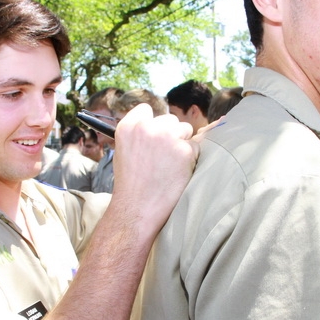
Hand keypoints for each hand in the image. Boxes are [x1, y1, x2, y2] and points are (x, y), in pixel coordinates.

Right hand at [112, 104, 198, 232]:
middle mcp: (146, 128)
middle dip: (170, 134)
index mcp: (127, 127)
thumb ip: (138, 134)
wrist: (138, 209)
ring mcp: (167, 137)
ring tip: (169, 166)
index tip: (153, 137)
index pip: (146, 109)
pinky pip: (195, 147)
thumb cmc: (131, 185)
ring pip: (185, 130)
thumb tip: (158, 125)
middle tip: (162, 158)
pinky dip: (191, 159)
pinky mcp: (185, 150)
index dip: (152, 123)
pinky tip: (177, 173)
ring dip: (182, 144)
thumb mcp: (124, 151)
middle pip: (169, 119)